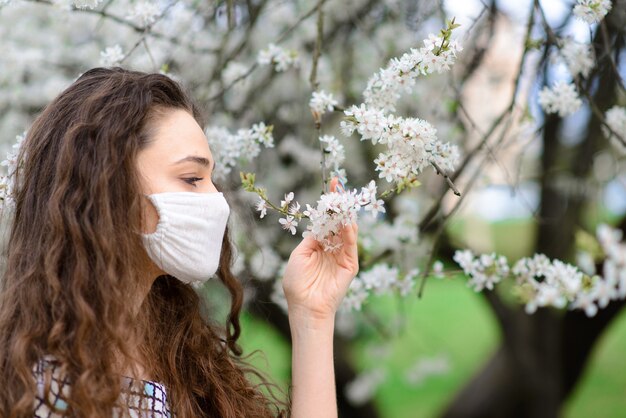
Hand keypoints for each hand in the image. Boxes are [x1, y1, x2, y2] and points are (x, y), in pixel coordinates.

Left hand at [282, 178, 358, 322]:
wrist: (305, 306)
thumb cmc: (297, 284)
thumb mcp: (300, 255)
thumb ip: (312, 238)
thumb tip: (321, 222)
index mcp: (320, 245)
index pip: (327, 221)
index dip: (328, 205)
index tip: (330, 186)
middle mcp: (333, 248)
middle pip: (338, 221)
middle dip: (338, 204)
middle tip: (338, 186)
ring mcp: (343, 256)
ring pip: (347, 230)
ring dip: (345, 213)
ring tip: (342, 198)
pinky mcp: (350, 265)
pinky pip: (351, 244)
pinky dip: (349, 231)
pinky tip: (345, 220)